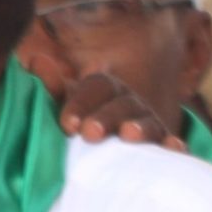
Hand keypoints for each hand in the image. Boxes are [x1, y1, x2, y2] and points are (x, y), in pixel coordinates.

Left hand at [15, 41, 183, 149]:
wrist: (103, 150)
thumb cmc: (79, 125)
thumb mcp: (62, 106)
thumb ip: (50, 88)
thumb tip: (37, 61)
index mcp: (105, 89)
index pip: (97, 87)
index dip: (82, 103)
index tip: (67, 125)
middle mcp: (130, 103)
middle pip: (123, 104)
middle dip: (107, 117)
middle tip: (90, 134)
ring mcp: (149, 124)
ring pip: (148, 122)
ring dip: (140, 127)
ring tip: (128, 135)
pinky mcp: (163, 148)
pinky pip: (171, 144)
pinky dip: (174, 145)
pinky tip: (173, 147)